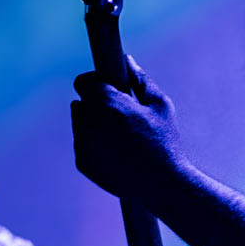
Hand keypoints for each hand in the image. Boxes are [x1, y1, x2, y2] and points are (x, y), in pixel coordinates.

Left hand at [71, 59, 184, 205]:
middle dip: (94, 105)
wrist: (162, 184)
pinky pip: (82, 144)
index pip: (82, 82)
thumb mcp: (160, 105)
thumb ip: (140, 80)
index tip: (107, 89)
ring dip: (92, 124)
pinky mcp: (82, 162)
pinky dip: (93, 144)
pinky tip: (116, 152)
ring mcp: (82, 143)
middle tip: (117, 115)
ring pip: (79, 124)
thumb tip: (126, 60)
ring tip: (118, 135)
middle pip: (80, 103)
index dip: (95, 83)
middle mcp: (88, 121)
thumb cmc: (165, 141)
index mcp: (106, 101)